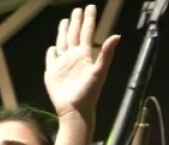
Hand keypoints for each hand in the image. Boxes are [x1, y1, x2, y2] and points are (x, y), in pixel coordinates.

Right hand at [44, 5, 119, 119]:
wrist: (74, 110)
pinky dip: (51, 52)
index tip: (89, 7)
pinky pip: (51, 58)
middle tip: (78, 10)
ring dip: (64, 32)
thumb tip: (117, 35)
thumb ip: (107, 53)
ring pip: (63, 43)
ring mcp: (63, 64)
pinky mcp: (52, 72)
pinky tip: (53, 48)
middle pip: (75, 35)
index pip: (87, 33)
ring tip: (65, 21)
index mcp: (85, 56)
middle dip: (76, 22)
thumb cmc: (89, 94)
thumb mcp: (99, 72)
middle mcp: (74, 57)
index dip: (88, 20)